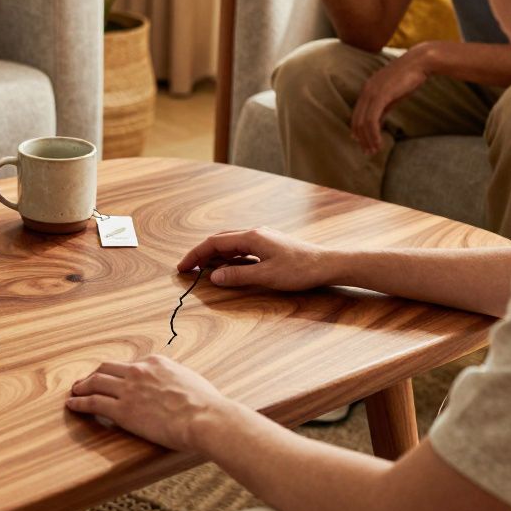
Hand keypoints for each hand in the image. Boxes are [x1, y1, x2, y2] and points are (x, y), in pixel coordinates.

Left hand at [68, 355, 232, 453]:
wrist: (205, 417)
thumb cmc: (206, 405)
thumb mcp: (190, 381)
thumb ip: (177, 380)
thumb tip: (178, 389)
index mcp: (156, 363)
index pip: (130, 365)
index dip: (118, 373)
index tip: (112, 378)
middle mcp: (139, 371)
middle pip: (106, 368)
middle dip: (93, 375)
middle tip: (85, 382)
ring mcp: (129, 389)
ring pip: (96, 382)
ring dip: (82, 387)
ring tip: (75, 392)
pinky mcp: (123, 410)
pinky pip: (94, 403)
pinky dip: (80, 403)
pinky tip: (72, 405)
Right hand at [177, 227, 336, 289]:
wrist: (328, 264)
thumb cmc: (300, 270)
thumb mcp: (266, 276)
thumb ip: (238, 275)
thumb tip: (213, 276)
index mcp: (251, 237)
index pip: (214, 243)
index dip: (195, 254)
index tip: (182, 267)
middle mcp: (255, 233)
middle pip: (220, 241)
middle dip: (201, 254)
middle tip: (188, 269)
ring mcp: (263, 239)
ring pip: (231, 245)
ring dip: (215, 256)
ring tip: (203, 270)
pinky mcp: (269, 246)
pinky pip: (242, 250)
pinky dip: (229, 258)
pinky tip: (229, 269)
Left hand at [350, 46, 432, 154]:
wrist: (420, 62)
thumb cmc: (409, 78)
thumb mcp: (392, 95)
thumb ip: (382, 108)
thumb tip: (376, 123)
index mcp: (367, 90)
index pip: (357, 115)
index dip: (358, 131)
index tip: (363, 144)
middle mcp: (365, 91)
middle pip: (357, 120)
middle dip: (361, 138)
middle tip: (368, 152)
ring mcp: (371, 93)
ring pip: (363, 122)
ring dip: (368, 139)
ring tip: (374, 150)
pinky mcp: (380, 95)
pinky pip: (372, 119)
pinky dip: (373, 134)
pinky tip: (379, 143)